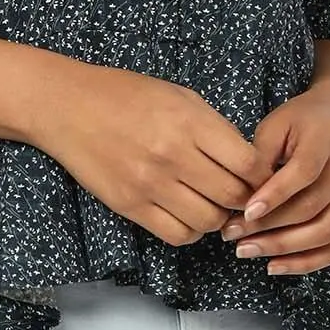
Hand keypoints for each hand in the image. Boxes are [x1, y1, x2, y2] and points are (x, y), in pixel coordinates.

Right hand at [31, 60, 277, 246]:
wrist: (67, 106)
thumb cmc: (125, 94)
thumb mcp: (178, 95)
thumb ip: (214, 128)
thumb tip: (248, 162)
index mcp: (189, 121)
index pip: (249, 165)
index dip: (262, 175)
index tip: (258, 176)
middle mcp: (172, 155)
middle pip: (233, 197)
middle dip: (244, 199)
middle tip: (238, 193)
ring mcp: (150, 184)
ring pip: (209, 222)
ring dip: (218, 217)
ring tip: (210, 202)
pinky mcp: (130, 206)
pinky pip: (178, 235)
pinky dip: (191, 230)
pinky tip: (187, 213)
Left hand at [218, 78, 329, 275]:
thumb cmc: (303, 117)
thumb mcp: (277, 122)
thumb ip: (261, 155)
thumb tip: (242, 196)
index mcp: (327, 140)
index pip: (302, 174)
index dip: (273, 196)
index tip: (244, 212)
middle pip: (311, 209)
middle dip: (269, 228)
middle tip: (233, 236)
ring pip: (324, 233)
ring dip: (283, 249)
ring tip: (247, 251)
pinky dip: (307, 262)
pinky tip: (276, 265)